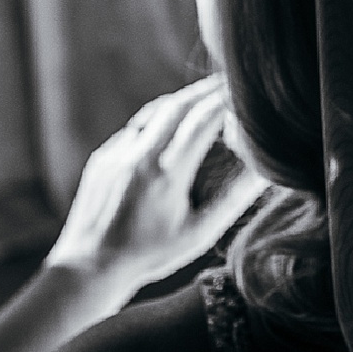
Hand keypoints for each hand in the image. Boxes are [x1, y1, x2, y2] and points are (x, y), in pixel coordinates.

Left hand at [46, 77, 250, 292]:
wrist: (89, 266)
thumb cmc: (150, 255)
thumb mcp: (198, 233)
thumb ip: (232, 200)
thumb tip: (263, 173)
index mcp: (166, 175)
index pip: (203, 120)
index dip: (226, 101)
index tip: (244, 94)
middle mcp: (138, 157)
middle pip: (178, 105)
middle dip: (205, 90)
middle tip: (228, 84)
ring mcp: (116, 153)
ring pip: (154, 112)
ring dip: (181, 101)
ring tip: (203, 99)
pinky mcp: (102, 157)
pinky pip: (135, 131)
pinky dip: (158, 122)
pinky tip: (170, 130)